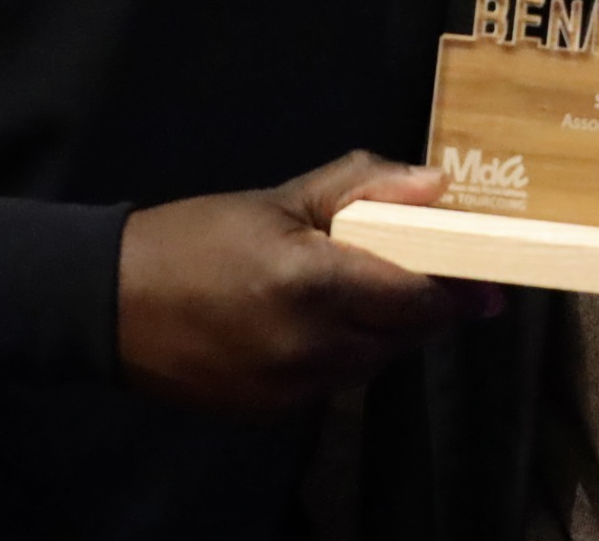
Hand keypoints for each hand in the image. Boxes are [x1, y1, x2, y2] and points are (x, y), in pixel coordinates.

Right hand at [117, 151, 491, 411]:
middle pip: (403, 335)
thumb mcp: (279, 198)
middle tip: (431, 272)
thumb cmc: (196, 237)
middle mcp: (310, 346)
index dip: (458, 288)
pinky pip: (337, 383)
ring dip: (386, 331)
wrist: (107, 303)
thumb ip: (361, 187)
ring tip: (370, 291)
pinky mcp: (273, 413)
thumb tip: (438, 186)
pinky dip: (346, 354)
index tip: (490, 277)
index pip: (417, 297)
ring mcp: (291, 388)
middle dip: (422, 306)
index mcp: (312, 282)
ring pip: (373, 363)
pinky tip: (324, 323)